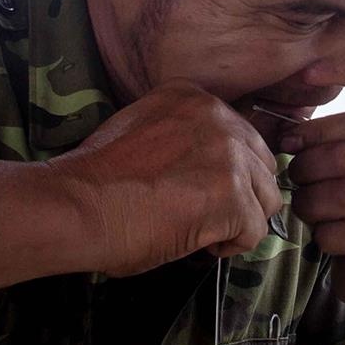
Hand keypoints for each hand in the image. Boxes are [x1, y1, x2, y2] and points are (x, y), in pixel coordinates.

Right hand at [50, 81, 283, 276]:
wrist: (77, 205)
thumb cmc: (97, 180)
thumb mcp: (143, 130)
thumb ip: (183, 137)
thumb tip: (209, 167)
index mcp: (193, 98)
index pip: (240, 136)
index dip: (226, 171)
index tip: (197, 188)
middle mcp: (217, 117)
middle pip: (261, 165)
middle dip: (241, 195)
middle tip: (206, 214)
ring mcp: (229, 155)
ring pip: (266, 198)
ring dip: (240, 220)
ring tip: (203, 231)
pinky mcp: (232, 196)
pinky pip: (255, 230)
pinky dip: (232, 246)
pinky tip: (200, 243)